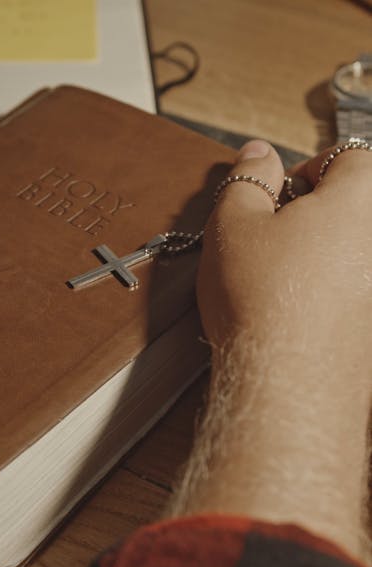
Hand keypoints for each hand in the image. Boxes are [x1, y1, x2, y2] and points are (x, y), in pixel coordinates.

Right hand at [171, 139, 371, 557]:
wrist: (287, 386)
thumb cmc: (262, 301)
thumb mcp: (234, 226)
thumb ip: (247, 179)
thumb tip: (258, 154)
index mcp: (362, 197)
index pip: (348, 158)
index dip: (309, 171)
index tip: (280, 195)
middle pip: (356, 211)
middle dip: (319, 218)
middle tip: (275, 241)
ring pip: (356, 257)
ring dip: (326, 260)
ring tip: (284, 284)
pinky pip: (355, 298)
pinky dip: (334, 299)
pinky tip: (301, 318)